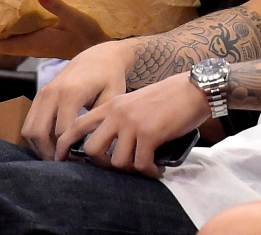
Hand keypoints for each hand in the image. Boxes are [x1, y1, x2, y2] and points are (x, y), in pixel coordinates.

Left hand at [0, 0, 111, 58]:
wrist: (102, 51)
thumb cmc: (89, 36)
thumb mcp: (76, 19)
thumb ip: (58, 6)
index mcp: (37, 42)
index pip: (2, 45)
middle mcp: (33, 47)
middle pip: (2, 44)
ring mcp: (38, 46)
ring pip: (10, 42)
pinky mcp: (43, 43)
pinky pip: (20, 38)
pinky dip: (10, 30)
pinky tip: (11, 18)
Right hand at [22, 38, 133, 159]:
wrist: (100, 57)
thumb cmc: (110, 78)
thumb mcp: (113, 97)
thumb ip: (98, 120)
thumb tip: (87, 147)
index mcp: (71, 93)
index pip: (61, 132)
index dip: (69, 150)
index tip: (80, 160)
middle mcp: (52, 93)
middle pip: (39, 133)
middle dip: (50, 153)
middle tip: (65, 164)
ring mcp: (42, 93)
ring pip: (29, 130)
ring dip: (40, 147)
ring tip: (60, 156)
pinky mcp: (39, 95)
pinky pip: (29, 122)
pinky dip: (37, 137)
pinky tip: (53, 145)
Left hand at [54, 73, 209, 177]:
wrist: (196, 88)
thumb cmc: (171, 96)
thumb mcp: (137, 101)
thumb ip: (121, 118)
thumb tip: (113, 146)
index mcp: (112, 105)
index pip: (77, 126)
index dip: (65, 146)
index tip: (64, 160)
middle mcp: (118, 113)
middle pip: (91, 149)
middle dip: (102, 165)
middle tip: (119, 167)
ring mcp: (132, 123)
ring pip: (116, 161)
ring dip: (131, 170)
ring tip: (145, 167)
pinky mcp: (150, 133)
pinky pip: (140, 164)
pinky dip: (149, 171)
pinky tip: (157, 169)